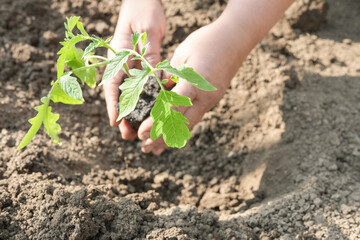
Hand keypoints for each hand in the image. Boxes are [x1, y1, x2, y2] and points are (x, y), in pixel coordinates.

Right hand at [103, 0, 165, 137]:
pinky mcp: (139, 63)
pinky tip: (149, 111)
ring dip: (132, 111)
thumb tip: (152, 79)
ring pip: (129, 92)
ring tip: (136, 130)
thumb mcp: (148, 31)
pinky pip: (140, 84)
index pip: (112, 84)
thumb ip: (149, 55)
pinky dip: (143, 99)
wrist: (143, 0)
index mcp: (118, 55)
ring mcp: (130, 64)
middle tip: (126, 135)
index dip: (113, 105)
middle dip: (122, 115)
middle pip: (119, 93)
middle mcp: (122, 62)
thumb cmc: (144, 10)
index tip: (115, 122)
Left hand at [137, 18, 245, 154]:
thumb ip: (169, 75)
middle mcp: (205, 97)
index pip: (172, 108)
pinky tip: (173, 134)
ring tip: (156, 149)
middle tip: (144, 148)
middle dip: (161, 137)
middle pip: (180, 123)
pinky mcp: (213, 99)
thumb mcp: (182, 55)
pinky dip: (182, 127)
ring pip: (189, 124)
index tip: (142, 133)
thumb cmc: (206, 41)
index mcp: (194, 83)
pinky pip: (195, 116)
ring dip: (171, 137)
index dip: (156, 123)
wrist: (236, 39)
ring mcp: (211, 100)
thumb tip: (156, 92)